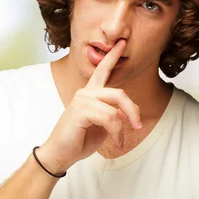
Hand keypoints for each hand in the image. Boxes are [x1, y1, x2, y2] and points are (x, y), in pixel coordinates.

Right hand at [37, 39, 140, 173]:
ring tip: (120, 142)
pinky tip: (115, 143)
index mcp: (89, 94)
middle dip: (133, 110)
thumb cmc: (78, 140)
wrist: (60, 154)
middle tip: (137, 126)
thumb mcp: (101, 126)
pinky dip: (117, 133)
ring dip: (123, 128)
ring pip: (115, 108)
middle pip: (119, 93)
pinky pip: (110, 119)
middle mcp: (85, 93)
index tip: (121, 43)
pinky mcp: (80, 111)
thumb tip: (127, 113)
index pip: (102, 70)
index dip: (112, 57)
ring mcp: (82, 101)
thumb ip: (112, 115)